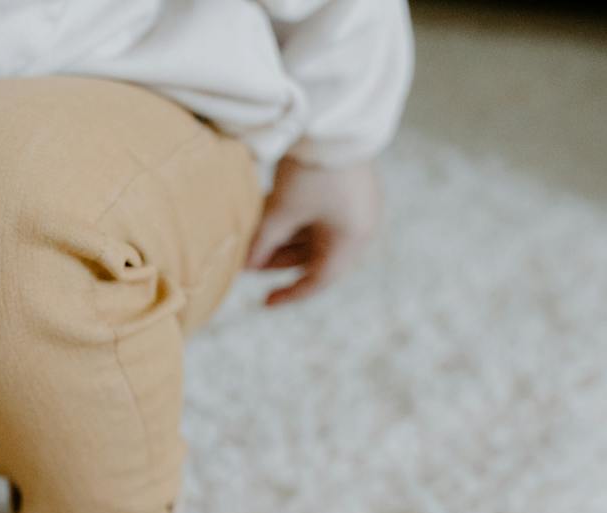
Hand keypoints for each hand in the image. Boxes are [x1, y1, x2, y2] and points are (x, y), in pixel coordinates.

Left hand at [244, 156, 380, 306]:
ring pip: (315, 236)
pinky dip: (295, 221)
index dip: (290, 294)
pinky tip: (268, 219)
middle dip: (280, 261)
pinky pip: (319, 216)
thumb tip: (247, 267)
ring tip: (254, 241)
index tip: (264, 302)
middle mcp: (359, 227)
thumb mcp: (284, 210)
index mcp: (352, 239)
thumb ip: (264, 242)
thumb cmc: (311, 170)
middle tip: (249, 262)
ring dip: (285, 241)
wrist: (333, 116)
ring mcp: (355, 207)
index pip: (319, 279)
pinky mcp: (347, 189)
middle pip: (315, 256)